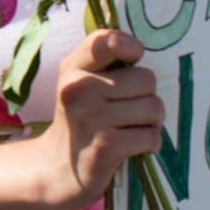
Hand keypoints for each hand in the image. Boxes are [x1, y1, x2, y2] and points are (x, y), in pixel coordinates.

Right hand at [42, 30, 164, 209]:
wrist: (55, 169)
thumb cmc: (78, 120)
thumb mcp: (78, 83)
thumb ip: (103, 62)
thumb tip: (140, 49)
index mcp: (73, 68)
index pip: (108, 41)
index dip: (131, 47)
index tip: (131, 62)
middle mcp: (79, 89)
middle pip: (146, 79)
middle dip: (146, 96)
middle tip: (128, 109)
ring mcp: (92, 118)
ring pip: (154, 108)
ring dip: (151, 122)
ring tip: (131, 127)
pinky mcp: (106, 146)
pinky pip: (151, 136)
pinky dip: (149, 143)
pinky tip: (131, 145)